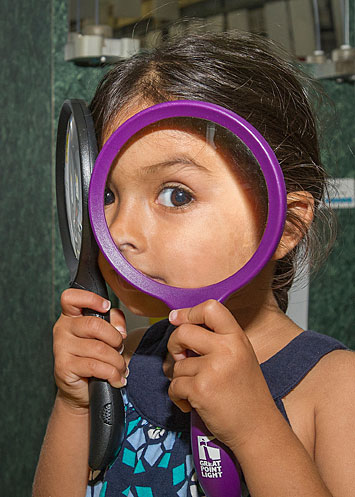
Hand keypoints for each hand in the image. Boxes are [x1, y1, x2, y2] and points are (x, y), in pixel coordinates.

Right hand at [53, 289, 127, 410]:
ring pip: (99, 348)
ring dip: (117, 361)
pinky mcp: (64, 367)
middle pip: (94, 324)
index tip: (106, 306)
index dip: (90, 298)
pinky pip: (95, 366)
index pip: (71, 297)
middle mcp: (63, 329)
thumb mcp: (106, 334)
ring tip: (121, 368)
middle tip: (120, 348)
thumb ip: (114, 321)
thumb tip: (120, 329)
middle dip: (115, 338)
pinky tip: (116, 378)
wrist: (82, 389)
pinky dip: (112, 374)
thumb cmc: (95, 357)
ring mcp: (61, 348)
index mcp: (71, 316)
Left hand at [167, 300, 276, 451]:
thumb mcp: (240, 355)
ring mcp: (213, 369)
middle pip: (183, 332)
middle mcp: (226, 349)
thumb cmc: (246, 394)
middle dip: (174, 345)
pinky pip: (174, 386)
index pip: (210, 308)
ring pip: (177, 364)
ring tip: (198, 389)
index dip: (189, 312)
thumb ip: (216, 339)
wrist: (258, 429)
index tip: (177, 318)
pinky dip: (178, 396)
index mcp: (237, 338)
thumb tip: (178, 323)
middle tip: (181, 358)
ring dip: (180, 378)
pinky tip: (193, 402)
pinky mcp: (201, 389)